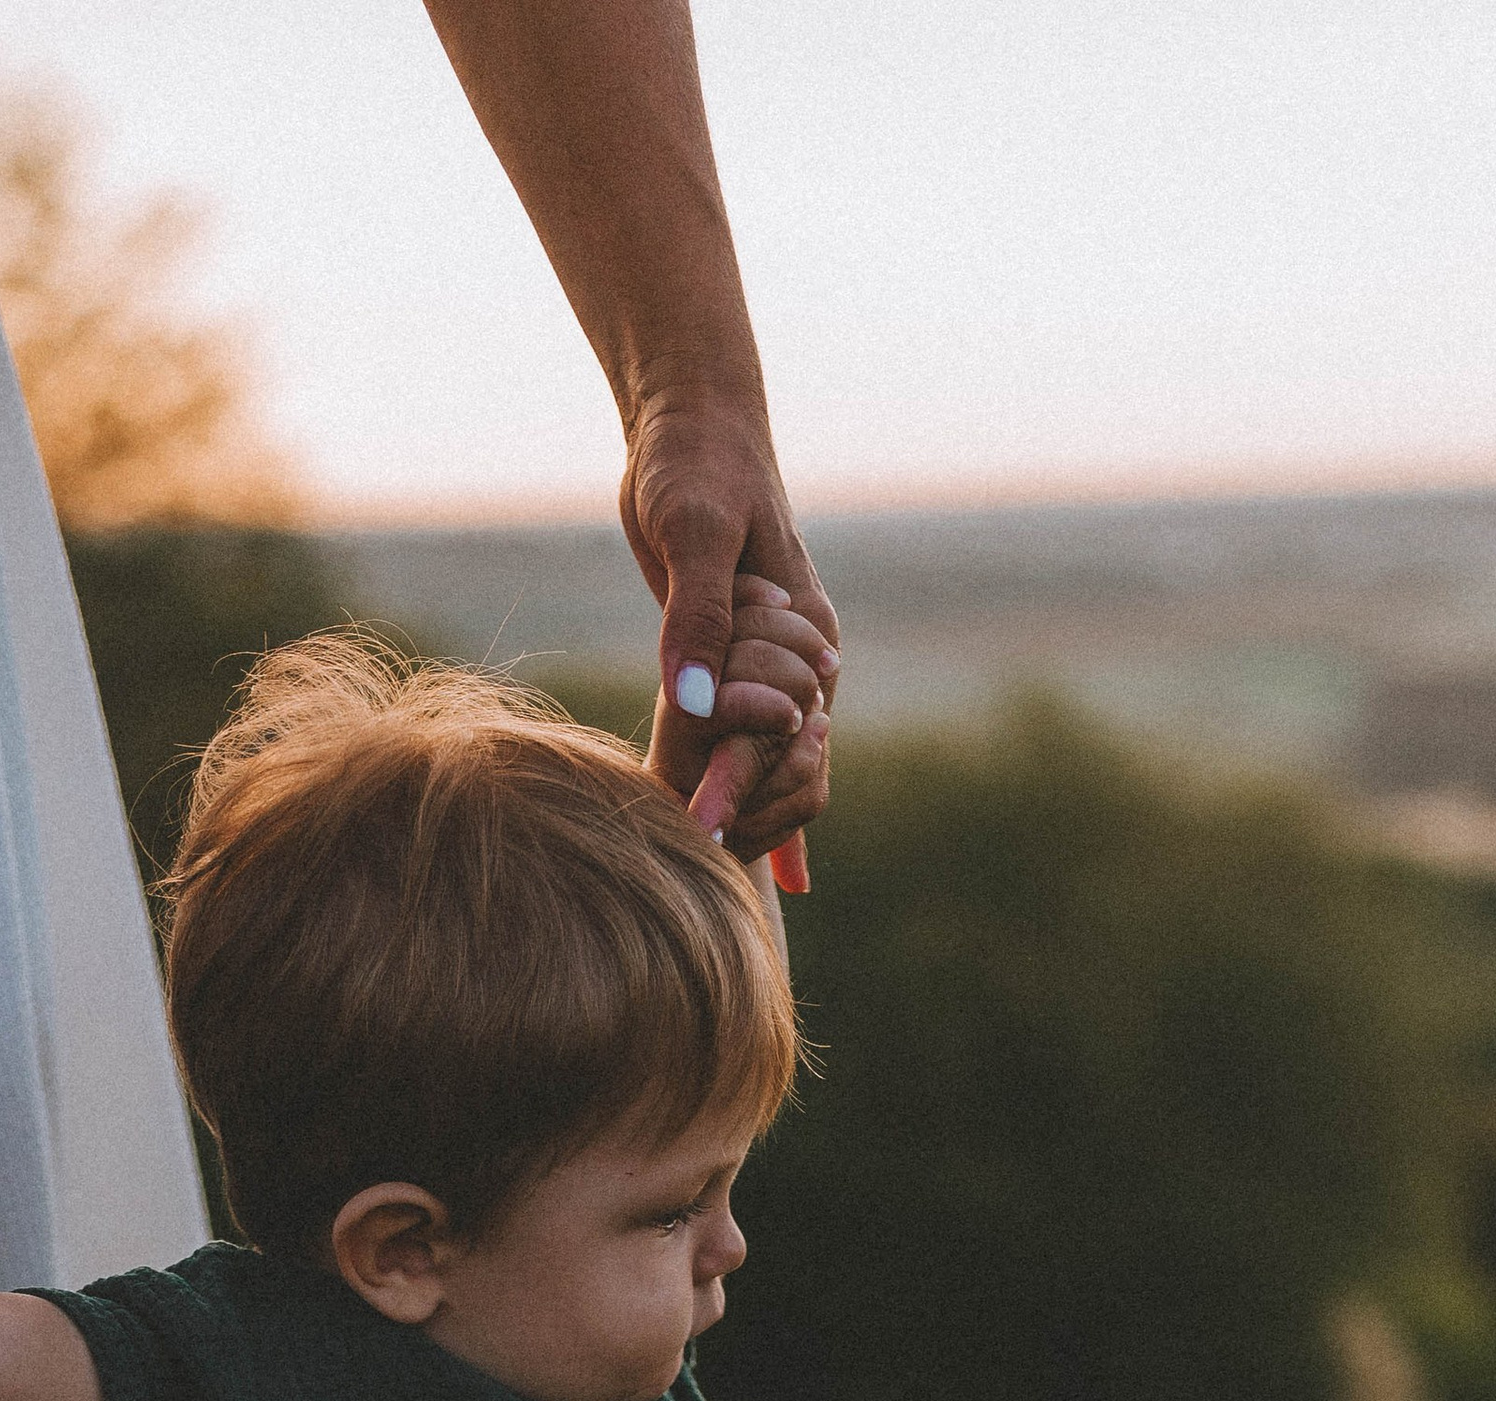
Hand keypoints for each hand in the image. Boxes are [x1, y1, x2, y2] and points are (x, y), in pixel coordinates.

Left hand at [624, 396, 837, 853]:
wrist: (693, 424)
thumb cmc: (695, 464)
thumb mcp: (692, 529)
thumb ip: (695, 615)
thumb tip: (695, 701)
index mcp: (807, 633)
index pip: (783, 734)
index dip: (739, 785)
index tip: (697, 832)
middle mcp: (807, 662)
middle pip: (786, 769)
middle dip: (741, 814)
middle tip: (688, 866)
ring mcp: (778, 671)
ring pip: (777, 772)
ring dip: (744, 813)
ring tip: (696, 867)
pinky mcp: (742, 670)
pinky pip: (764, 754)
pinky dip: (770, 808)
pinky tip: (790, 882)